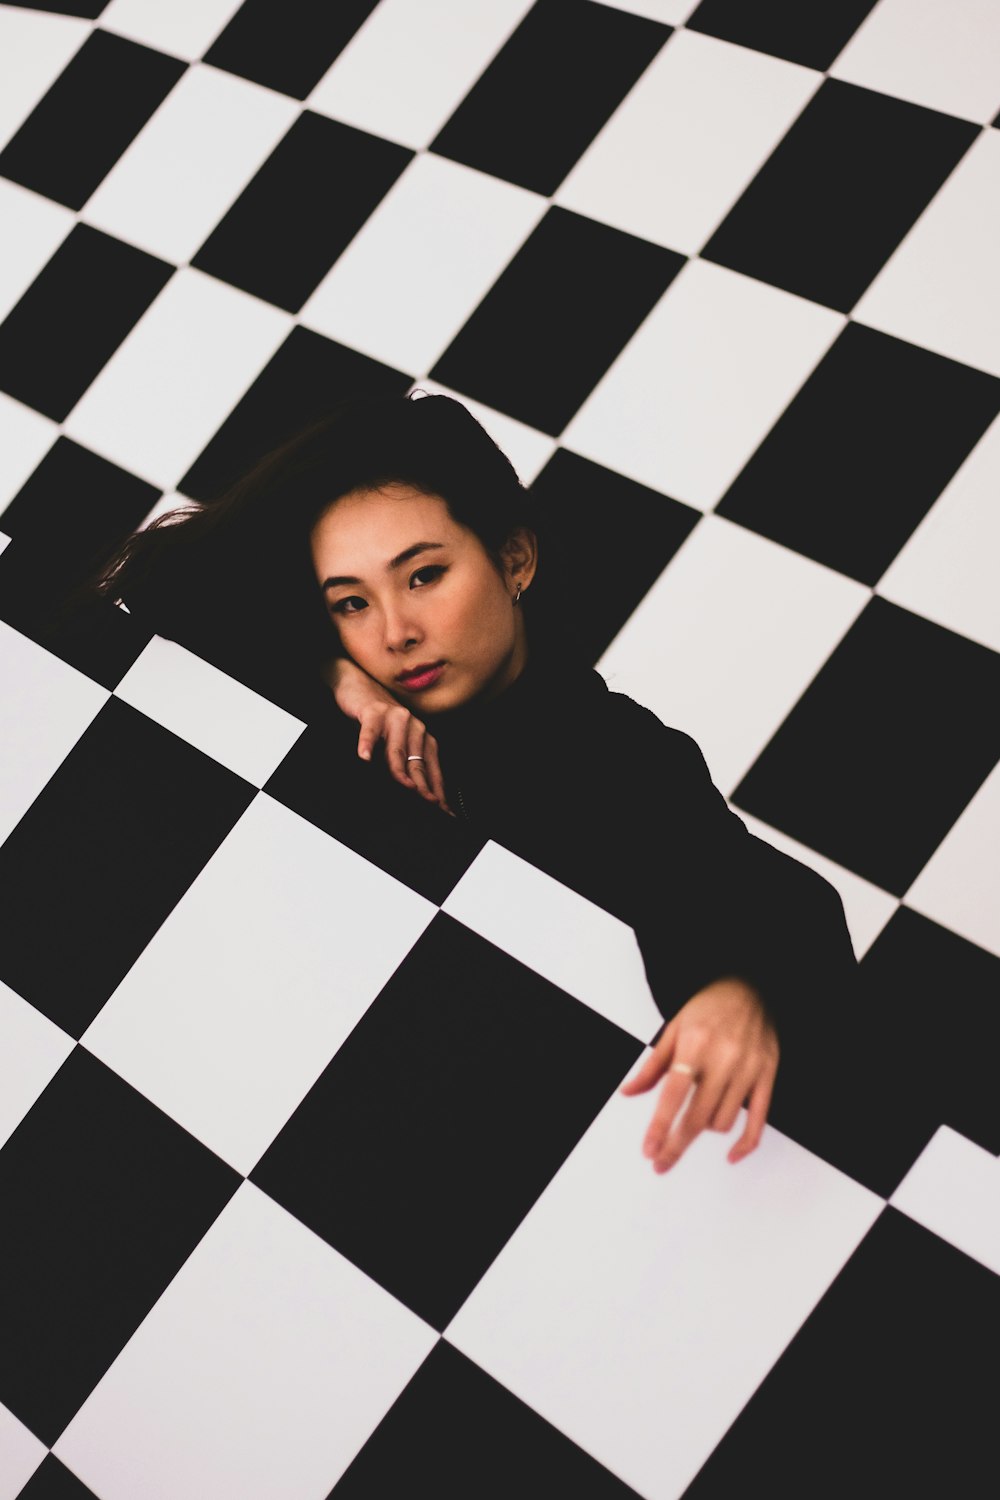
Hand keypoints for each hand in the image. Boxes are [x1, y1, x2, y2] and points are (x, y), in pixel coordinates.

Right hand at [320, 655, 452, 814]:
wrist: (360, 685)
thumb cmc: (378, 721)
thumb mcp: (396, 743)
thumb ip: (406, 765)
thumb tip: (415, 795)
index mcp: (422, 737)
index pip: (432, 770)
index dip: (438, 790)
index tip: (444, 812)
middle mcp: (414, 727)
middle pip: (418, 763)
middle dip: (424, 786)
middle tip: (429, 805)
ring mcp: (395, 718)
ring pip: (397, 750)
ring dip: (400, 770)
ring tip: (405, 786)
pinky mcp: (373, 712)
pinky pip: (370, 731)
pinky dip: (367, 744)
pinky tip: (364, 757)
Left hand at [619, 976, 778, 1174]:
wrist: (750, 987)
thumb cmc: (709, 1008)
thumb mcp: (673, 1029)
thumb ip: (652, 1065)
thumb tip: (629, 1092)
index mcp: (695, 1044)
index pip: (674, 1094)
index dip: (660, 1126)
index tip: (649, 1149)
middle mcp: (723, 1058)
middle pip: (697, 1116)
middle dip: (676, 1144)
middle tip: (661, 1162)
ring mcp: (748, 1069)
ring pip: (723, 1122)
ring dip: (704, 1129)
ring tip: (695, 1119)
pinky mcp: (767, 1076)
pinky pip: (759, 1121)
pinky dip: (745, 1144)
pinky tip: (732, 1155)